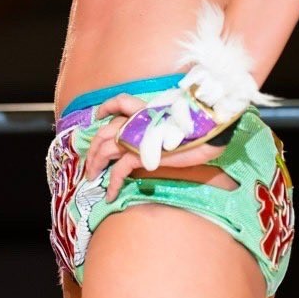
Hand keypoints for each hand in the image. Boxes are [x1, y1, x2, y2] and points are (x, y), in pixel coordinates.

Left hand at [85, 95, 230, 202]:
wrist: (208, 133)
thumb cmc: (198, 128)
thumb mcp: (176, 122)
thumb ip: (161, 125)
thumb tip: (154, 137)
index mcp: (145, 111)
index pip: (121, 102)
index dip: (107, 107)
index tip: (99, 115)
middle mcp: (136, 121)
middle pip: (105, 131)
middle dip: (94, 148)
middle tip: (90, 163)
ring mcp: (136, 136)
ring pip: (105, 149)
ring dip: (95, 164)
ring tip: (92, 177)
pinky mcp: (140, 153)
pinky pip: (119, 169)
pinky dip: (112, 183)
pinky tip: (110, 194)